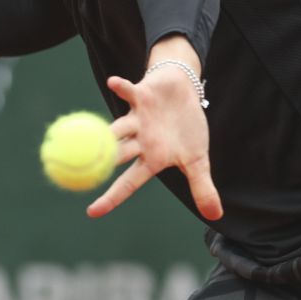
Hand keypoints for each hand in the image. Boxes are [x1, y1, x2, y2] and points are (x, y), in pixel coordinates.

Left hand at [87, 39, 222, 220]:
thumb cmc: (186, 128)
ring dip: (111, 131)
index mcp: (150, 159)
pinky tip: (113, 83)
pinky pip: (128, 92)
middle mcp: (139, 140)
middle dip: (105, 163)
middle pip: (117, 155)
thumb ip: (202, 187)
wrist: (184, 93)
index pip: (128, 183)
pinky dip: (121, 87)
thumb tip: (215, 216)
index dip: (111, 197)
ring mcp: (137, 118)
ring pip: (119, 127)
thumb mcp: (197, 160)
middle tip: (85, 173)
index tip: (91, 212)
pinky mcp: (140, 95)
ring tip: (102, 138)